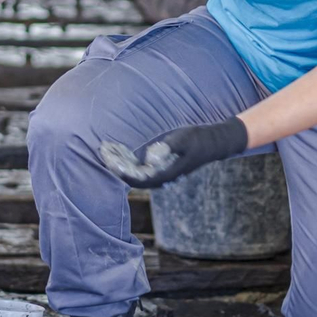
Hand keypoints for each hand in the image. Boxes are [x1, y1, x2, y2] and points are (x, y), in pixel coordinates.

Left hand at [99, 117, 248, 187]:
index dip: (121, 170)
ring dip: (121, 164)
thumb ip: (168, 147)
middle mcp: (162, 178)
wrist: (214, 143)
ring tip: (107, 150)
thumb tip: (151, 156)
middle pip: (133, 178)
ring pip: (136, 174)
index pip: (137, 178)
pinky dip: (128, 161)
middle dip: (116, 166)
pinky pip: (140, 169)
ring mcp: (162, 174)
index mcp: (166, 174)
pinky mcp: (161, 168)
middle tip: (102, 151)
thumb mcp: (184, 138)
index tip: (108, 159)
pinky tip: (120, 150)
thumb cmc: (198, 139)